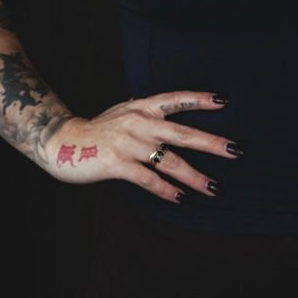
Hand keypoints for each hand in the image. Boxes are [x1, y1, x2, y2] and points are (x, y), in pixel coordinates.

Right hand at [47, 91, 242, 202]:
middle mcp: (139, 122)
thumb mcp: (122, 111)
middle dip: (211, 143)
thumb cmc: (97, 128)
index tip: (224, 101)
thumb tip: (163, 104)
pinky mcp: (117, 163)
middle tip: (235, 151)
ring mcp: (128, 143)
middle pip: (182, 133)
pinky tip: (180, 197)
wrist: (62, 141)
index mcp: (141, 107)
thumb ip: (142, 109)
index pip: (175, 99)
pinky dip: (165, 189)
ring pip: (169, 161)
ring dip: (194, 176)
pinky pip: (148, 179)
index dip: (199, 99)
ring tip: (213, 188)